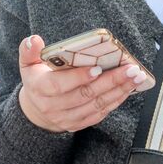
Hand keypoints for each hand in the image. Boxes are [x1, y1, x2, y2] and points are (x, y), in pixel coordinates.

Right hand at [16, 35, 144, 132]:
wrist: (36, 111)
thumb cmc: (36, 81)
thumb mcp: (27, 64)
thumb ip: (29, 51)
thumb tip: (34, 40)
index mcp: (40, 89)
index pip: (60, 85)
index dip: (79, 77)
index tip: (98, 68)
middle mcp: (53, 106)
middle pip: (85, 95)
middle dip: (110, 81)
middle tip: (130, 69)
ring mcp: (67, 118)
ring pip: (96, 105)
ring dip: (119, 91)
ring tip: (135, 77)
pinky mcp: (79, 124)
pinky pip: (100, 113)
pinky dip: (116, 101)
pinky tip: (128, 89)